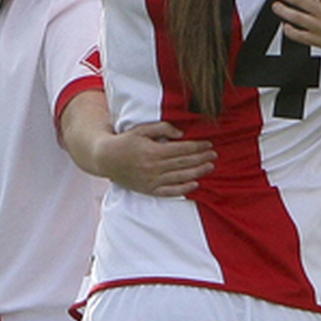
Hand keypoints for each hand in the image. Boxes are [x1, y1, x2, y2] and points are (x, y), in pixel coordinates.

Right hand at [94, 121, 215, 197]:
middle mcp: (153, 167)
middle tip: (214, 155)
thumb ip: (163, 128)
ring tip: (210, 167)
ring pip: (180, 177)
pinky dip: (183, 189)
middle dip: (201, 158)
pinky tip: (195, 184)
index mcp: (153, 151)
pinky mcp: (148, 189)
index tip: (209, 144)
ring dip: (197, 172)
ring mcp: (151, 180)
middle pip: (183, 163)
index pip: (182, 149)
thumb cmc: (126, 141)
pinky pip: (169, 191)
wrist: (105, 159)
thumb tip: (181, 133)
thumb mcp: (142, 129)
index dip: (197, 147)